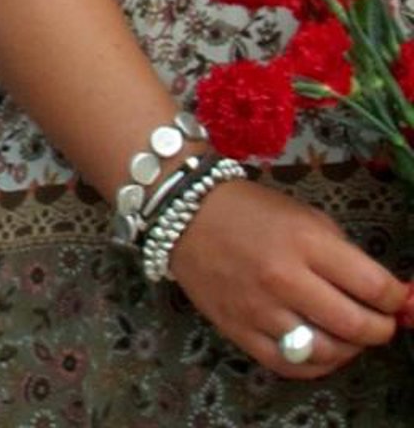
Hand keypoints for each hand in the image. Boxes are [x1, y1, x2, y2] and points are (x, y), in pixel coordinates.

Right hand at [168, 174, 409, 376]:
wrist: (183, 212)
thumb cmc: (250, 209)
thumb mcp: (302, 215)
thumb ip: (341, 253)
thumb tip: (382, 289)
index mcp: (304, 240)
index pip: (373, 286)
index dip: (397, 299)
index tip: (398, 300)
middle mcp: (285, 278)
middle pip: (357, 325)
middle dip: (381, 328)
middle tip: (382, 322)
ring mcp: (261, 310)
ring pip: (329, 352)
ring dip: (351, 349)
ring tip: (350, 335)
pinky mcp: (241, 332)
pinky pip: (292, 365)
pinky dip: (317, 364)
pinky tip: (323, 350)